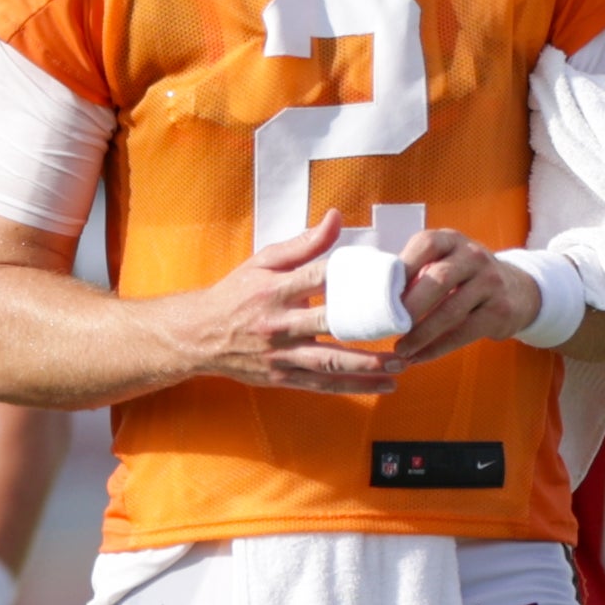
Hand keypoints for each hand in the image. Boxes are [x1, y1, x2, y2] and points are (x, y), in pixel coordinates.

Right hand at [156, 213, 404, 395]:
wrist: (199, 335)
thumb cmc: (236, 293)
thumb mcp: (264, 261)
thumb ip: (304, 244)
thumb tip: (336, 218)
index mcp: (276, 289)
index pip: (320, 279)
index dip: (355, 279)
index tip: (389, 279)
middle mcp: (278, 324)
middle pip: (331, 325)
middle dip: (370, 328)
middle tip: (406, 326)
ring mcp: (280, 354)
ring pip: (330, 362)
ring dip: (368, 366)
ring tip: (400, 365)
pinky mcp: (282, 377)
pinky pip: (323, 384)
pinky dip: (354, 386)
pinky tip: (382, 386)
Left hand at [387, 229, 541, 363]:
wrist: (518, 290)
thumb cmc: (464, 278)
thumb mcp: (445, 262)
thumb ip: (415, 271)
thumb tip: (371, 294)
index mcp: (452, 240)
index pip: (425, 244)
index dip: (402, 267)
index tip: (380, 294)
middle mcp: (474, 256)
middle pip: (439, 278)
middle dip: (410, 306)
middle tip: (387, 327)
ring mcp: (490, 282)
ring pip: (451, 310)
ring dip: (422, 333)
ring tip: (400, 349)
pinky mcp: (500, 311)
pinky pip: (464, 332)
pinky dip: (438, 347)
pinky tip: (420, 357)